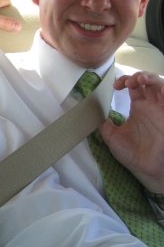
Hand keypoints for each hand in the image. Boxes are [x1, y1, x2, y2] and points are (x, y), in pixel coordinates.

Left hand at [100, 72, 163, 192]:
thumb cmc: (134, 154)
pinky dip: (159, 85)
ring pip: (158, 84)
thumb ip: (103, 124)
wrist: (149, 169)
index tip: (114, 86)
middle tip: (123, 84)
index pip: (133, 88)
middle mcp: (151, 106)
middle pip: (146, 82)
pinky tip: (148, 83)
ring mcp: (160, 108)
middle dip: (135, 77)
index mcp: (139, 109)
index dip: (124, 81)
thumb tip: (90, 111)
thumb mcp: (112, 137)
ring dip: (148, 77)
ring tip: (137, 80)